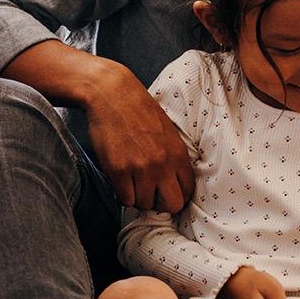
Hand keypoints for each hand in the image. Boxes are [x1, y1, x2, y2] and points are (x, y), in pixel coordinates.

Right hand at [87, 66, 193, 212]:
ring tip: (132, 184)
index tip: (167, 194)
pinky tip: (121, 182)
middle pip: (172, 205)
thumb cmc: (137, 109)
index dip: (177, 196)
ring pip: (144, 204)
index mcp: (178, 153)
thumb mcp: (167, 131)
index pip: (188, 190)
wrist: (111, 93)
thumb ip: (172, 156)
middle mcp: (162, 164)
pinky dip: (122, 195)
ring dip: (138, 198)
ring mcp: (140, 168)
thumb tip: (172, 181)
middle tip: (151, 195)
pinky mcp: (118, 170)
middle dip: (161, 204)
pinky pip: (125, 198)